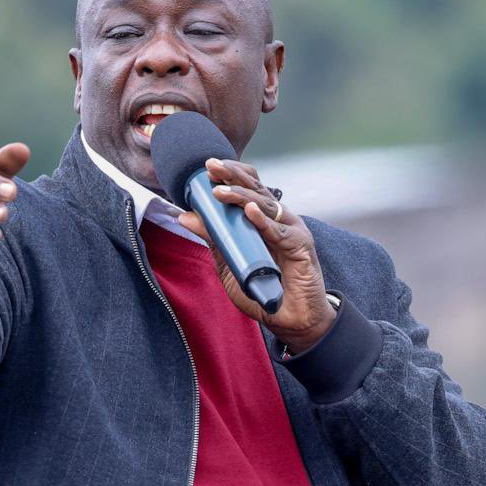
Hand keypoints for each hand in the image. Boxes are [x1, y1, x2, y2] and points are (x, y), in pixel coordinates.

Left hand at [175, 157, 334, 352]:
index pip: (248, 187)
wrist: (290, 319)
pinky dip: (263, 221)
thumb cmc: (262, 289)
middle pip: (256, 188)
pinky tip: (250, 211)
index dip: (230, 176)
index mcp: (262, 219)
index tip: (208, 168)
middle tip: (211, 167)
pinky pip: (278, 231)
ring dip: (241, 197)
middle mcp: (277, 219)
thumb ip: (212, 239)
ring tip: (220, 192)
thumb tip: (185, 216)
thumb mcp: (229, 263)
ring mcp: (290, 229)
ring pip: (264, 205)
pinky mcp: (300, 245)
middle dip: (232, 176)